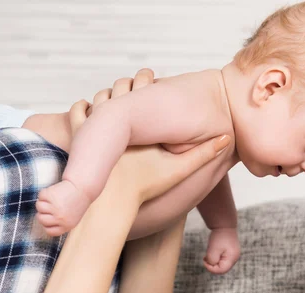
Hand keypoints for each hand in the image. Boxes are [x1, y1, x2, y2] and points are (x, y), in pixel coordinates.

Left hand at [68, 69, 231, 209]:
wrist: (112, 203)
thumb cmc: (146, 188)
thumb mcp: (179, 169)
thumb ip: (203, 154)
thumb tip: (226, 139)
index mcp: (141, 118)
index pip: (143, 83)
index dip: (146, 77)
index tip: (150, 76)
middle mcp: (116, 116)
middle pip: (120, 86)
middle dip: (127, 83)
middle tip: (133, 83)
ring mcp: (94, 125)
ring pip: (99, 97)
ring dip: (107, 95)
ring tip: (115, 98)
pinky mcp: (78, 137)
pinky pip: (79, 113)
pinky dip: (84, 108)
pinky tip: (90, 110)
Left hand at [203, 227, 240, 274]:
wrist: (224, 224)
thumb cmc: (218, 237)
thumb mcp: (213, 249)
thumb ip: (212, 260)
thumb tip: (212, 264)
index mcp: (232, 258)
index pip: (221, 270)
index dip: (211, 268)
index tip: (204, 260)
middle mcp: (235, 258)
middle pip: (222, 268)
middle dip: (212, 265)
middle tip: (205, 258)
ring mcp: (234, 255)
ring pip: (222, 264)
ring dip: (214, 261)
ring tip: (208, 254)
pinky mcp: (231, 251)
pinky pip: (223, 259)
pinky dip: (216, 257)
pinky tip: (212, 251)